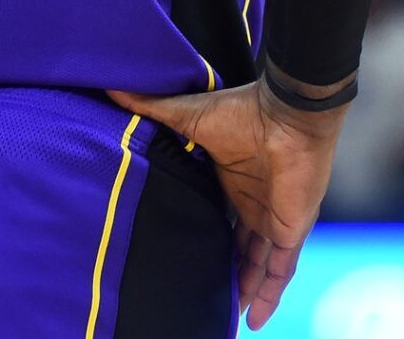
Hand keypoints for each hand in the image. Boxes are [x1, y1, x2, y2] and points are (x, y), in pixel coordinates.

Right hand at [109, 72, 347, 329]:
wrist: (288, 114)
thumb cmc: (244, 111)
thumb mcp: (189, 116)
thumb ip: (153, 108)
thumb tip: (114, 88)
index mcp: (232, 181)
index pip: (219, 218)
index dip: (207, 237)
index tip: (186, 254)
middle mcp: (254, 203)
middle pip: (240, 247)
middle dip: (227, 271)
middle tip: (206, 297)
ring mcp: (274, 218)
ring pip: (259, 265)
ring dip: (245, 289)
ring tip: (227, 318)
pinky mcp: (290, 229)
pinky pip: (281, 270)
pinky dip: (270, 294)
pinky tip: (255, 319)